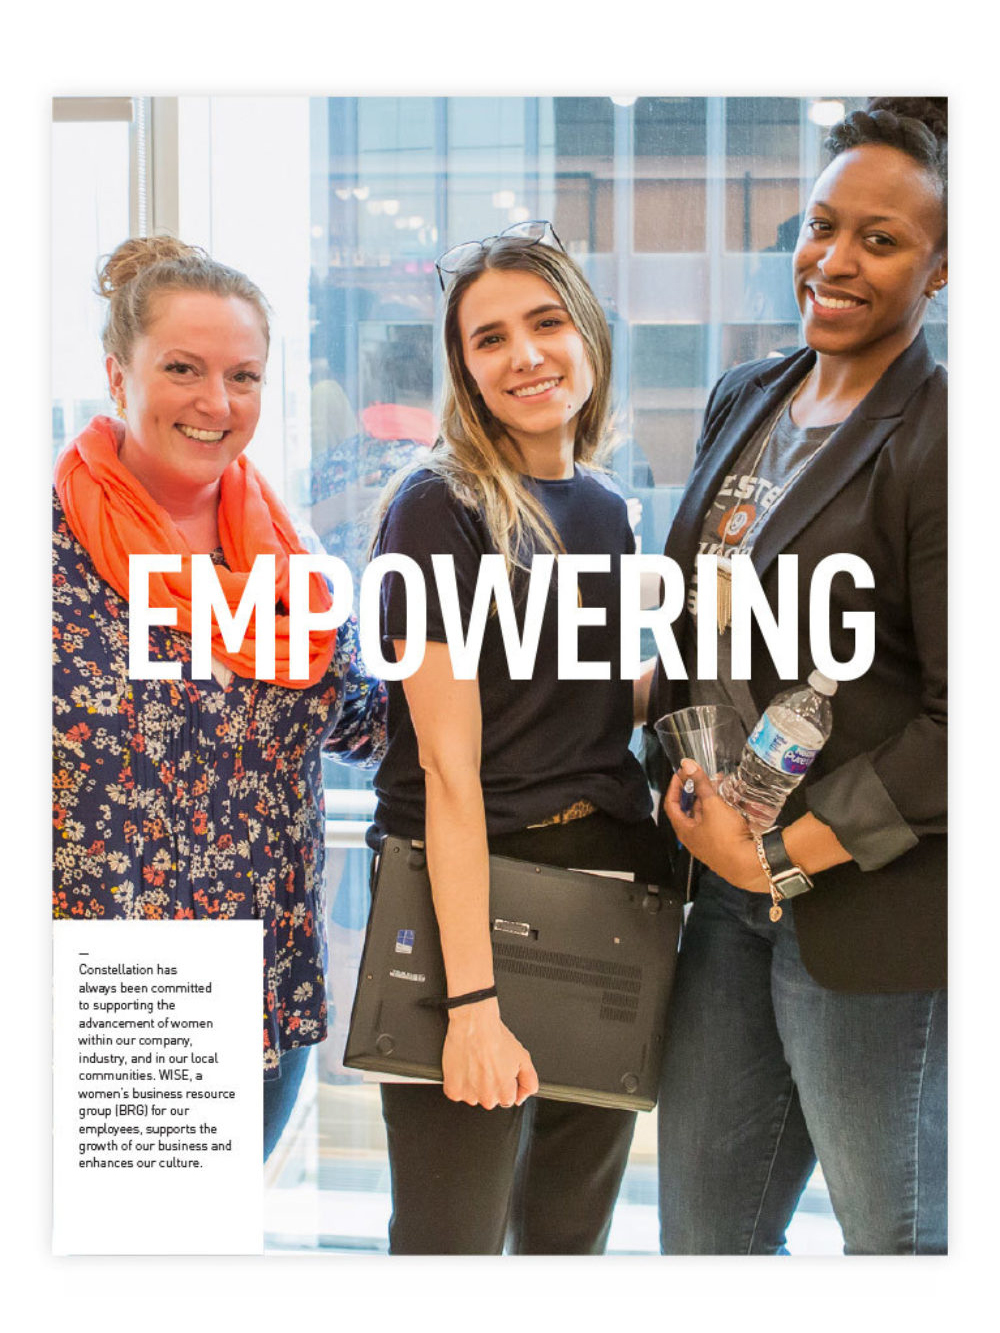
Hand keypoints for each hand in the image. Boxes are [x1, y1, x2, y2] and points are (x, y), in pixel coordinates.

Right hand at [441, 997, 538, 1108]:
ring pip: (472, 1096)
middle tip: (487, 1065)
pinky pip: (456, 1092)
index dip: (504, 1083)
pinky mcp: (453, 1089)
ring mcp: (469, 1095)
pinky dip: (458, 1082)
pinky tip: (464, 1067)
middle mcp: (487, 1098)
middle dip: (489, 1086)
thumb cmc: (495, 1037)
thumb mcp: (523, 1058)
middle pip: (490, 1099)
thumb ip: (529, 1083)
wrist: (474, 1024)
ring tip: (475, 1063)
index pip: (507, 1099)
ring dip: (473, 1085)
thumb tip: (522, 1097)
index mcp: (505, 1093)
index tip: (499, 1071)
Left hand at [664, 758, 770, 893]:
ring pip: (706, 817)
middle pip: (689, 810)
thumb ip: (701, 784)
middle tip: (703, 779)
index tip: (681, 775)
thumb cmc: (727, 839)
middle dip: (696, 792)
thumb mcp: (713, 806)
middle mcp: (694, 839)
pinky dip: (721, 811)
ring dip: (710, 801)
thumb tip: (687, 766)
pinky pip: (718, 824)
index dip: (674, 787)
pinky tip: (731, 804)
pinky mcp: (724, 845)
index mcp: (685, 831)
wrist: (750, 863)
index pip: (671, 805)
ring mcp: (709, 844)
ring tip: (720, 788)